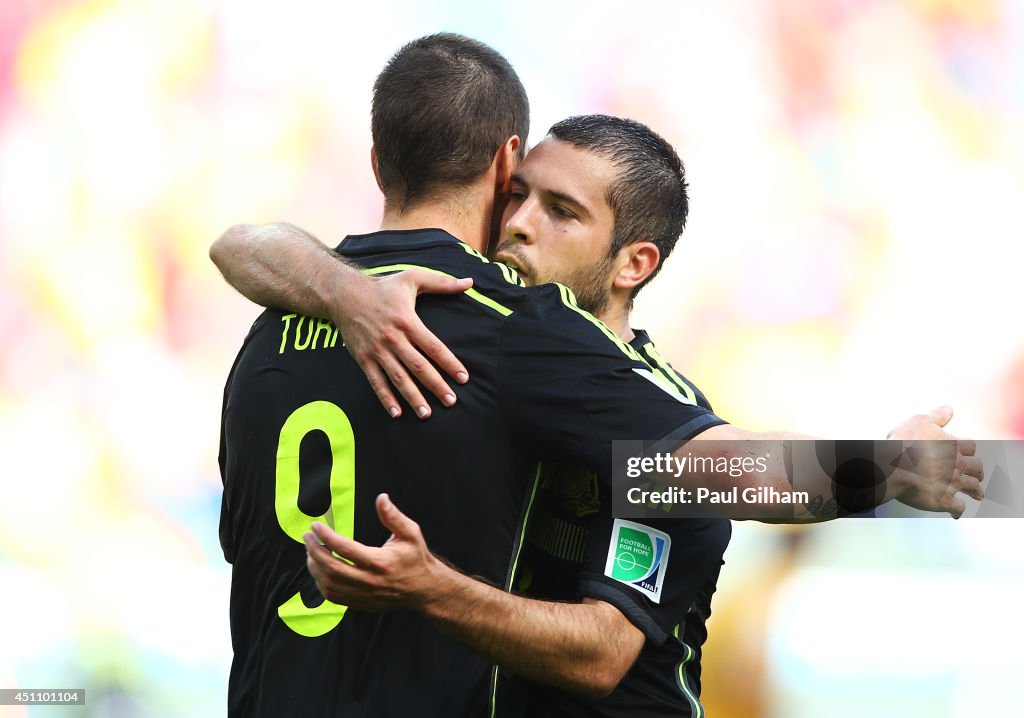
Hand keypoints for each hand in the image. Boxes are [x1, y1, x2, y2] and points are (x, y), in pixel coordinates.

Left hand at [303, 493, 444, 610]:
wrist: (423, 589)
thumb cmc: (416, 558)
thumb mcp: (410, 533)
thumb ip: (393, 516)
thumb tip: (381, 498)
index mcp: (380, 562)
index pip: (344, 548)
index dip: (326, 536)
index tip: (315, 526)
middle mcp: (369, 580)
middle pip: (331, 568)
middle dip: (314, 551)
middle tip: (307, 537)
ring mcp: (363, 595)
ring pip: (329, 584)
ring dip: (315, 567)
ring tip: (310, 551)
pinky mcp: (359, 603)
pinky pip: (333, 596)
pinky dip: (321, 582)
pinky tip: (319, 569)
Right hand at [331, 270, 471, 418]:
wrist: (344, 294)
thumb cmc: (383, 287)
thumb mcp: (413, 278)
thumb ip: (442, 283)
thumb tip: (469, 282)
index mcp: (408, 321)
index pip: (434, 347)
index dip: (450, 364)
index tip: (463, 378)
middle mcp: (393, 339)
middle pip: (419, 367)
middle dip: (436, 386)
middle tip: (451, 401)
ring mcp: (377, 351)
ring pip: (399, 378)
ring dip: (413, 397)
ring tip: (427, 414)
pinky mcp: (363, 359)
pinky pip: (376, 382)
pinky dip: (386, 399)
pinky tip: (397, 413)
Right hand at [888, 406, 984, 517]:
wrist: (892, 467)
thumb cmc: (903, 441)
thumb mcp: (919, 421)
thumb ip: (936, 415)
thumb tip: (950, 409)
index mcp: (953, 444)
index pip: (970, 446)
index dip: (967, 449)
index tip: (965, 452)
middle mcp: (958, 464)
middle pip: (977, 468)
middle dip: (977, 471)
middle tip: (976, 475)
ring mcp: (952, 483)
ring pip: (974, 488)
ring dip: (976, 491)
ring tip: (977, 495)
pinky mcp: (943, 500)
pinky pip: (958, 508)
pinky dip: (958, 510)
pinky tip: (956, 513)